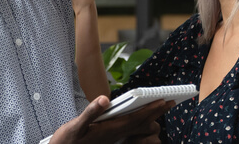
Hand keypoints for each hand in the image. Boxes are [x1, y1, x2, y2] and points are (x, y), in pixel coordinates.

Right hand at [51, 95, 173, 143]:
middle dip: (156, 112)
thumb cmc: (67, 141)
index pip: (135, 119)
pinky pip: (129, 129)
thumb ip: (91, 112)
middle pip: (140, 123)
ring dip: (150, 117)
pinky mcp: (108, 137)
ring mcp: (112, 137)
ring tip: (160, 108)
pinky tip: (140, 117)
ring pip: (137, 127)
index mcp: (110, 130)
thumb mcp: (76, 126)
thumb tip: (104, 99)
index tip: (163, 101)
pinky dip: (138, 121)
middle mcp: (114, 134)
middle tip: (170, 101)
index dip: (150, 110)